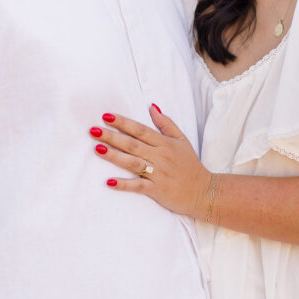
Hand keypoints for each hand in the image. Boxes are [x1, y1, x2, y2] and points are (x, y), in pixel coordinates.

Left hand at [91, 104, 210, 218]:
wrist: (204, 192)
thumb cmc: (191, 166)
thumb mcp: (182, 140)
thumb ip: (166, 123)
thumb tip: (152, 106)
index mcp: (165, 143)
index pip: (141, 130)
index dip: (123, 122)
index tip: (106, 116)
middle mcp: (160, 157)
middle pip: (133, 144)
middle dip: (112, 136)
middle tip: (93, 130)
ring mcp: (158, 174)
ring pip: (133, 163)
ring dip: (114, 156)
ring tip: (97, 149)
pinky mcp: (157, 190)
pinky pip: (138, 186)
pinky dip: (124, 184)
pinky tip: (109, 181)